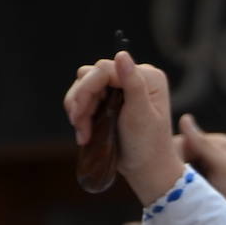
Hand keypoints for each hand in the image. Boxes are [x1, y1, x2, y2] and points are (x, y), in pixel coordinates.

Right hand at [63, 51, 184, 203]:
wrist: (146, 169)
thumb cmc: (148, 145)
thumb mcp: (141, 115)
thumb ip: (133, 85)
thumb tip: (122, 55)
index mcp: (147, 77)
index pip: (104, 69)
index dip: (87, 88)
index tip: (79, 113)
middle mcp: (134, 77)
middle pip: (90, 75)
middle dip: (81, 100)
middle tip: (78, 125)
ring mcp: (120, 88)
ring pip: (83, 85)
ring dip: (78, 109)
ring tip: (83, 133)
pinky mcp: (110, 99)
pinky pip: (84, 97)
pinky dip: (80, 115)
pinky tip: (84, 133)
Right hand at [174, 115, 225, 224]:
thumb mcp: (225, 168)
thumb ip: (204, 146)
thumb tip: (185, 117)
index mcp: (218, 142)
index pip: (183, 140)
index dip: (171, 155)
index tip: (164, 174)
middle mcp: (214, 152)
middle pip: (180, 153)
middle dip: (173, 167)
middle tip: (166, 187)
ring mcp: (209, 168)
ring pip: (180, 167)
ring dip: (175, 178)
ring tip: (175, 193)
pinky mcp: (206, 184)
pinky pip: (185, 180)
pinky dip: (181, 187)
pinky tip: (181, 197)